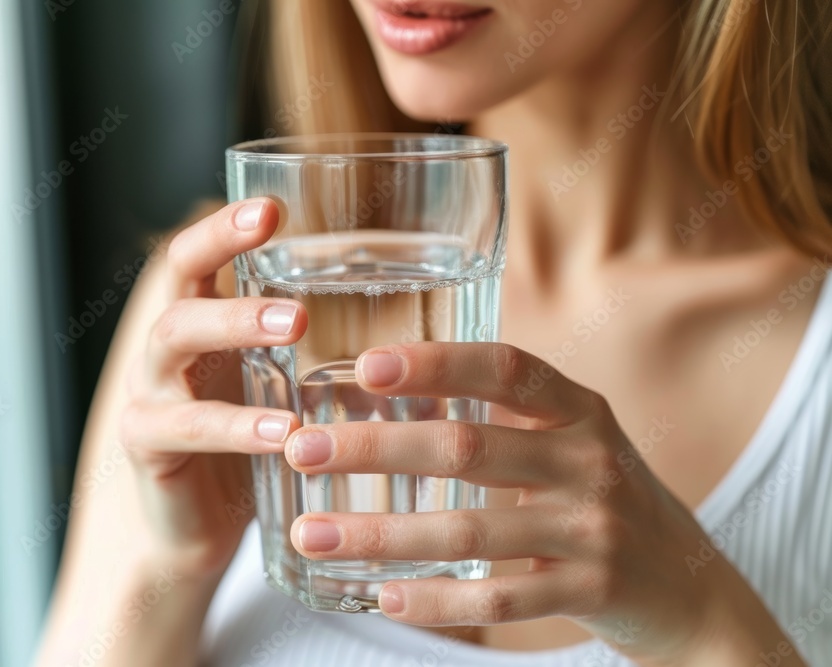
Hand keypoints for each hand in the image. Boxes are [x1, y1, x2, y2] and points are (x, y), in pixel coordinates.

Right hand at [119, 197, 305, 579]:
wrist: (196, 530)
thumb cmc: (250, 451)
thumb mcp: (284, 397)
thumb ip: (326, 367)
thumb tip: (418, 352)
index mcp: (201, 325)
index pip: (199, 257)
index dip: (225, 227)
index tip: (272, 208)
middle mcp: (165, 348)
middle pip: (180, 284)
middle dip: (228, 259)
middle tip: (300, 285)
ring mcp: (149, 392)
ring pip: (174, 339)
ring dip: (236, 327)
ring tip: (296, 329)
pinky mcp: (145, 445)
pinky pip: (184, 425)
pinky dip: (236, 426)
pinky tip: (284, 432)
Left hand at [285, 342, 801, 664]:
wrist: (691, 586)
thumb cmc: (605, 497)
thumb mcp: (574, 439)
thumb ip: (506, 413)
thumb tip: (391, 382)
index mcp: (579, 412)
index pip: (506, 368)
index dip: (437, 363)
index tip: (365, 366)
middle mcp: (589, 461)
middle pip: (468, 447)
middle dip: (376, 448)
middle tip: (303, 450)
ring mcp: (594, 529)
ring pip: (471, 531)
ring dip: (381, 534)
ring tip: (313, 533)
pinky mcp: (593, 592)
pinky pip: (500, 601)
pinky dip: (436, 599)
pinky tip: (382, 595)